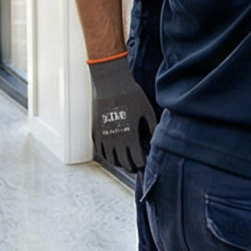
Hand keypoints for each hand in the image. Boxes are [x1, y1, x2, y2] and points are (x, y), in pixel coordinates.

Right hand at [90, 55, 152, 173]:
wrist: (111, 83)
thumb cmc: (131, 95)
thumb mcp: (147, 110)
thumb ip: (152, 128)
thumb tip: (155, 142)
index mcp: (130, 135)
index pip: (137, 160)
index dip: (142, 165)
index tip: (144, 164)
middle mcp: (115, 139)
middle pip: (124, 163)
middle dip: (131, 167)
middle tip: (136, 166)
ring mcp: (103, 136)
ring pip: (111, 159)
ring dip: (119, 163)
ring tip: (125, 162)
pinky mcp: (95, 131)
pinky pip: (100, 151)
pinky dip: (107, 156)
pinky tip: (113, 154)